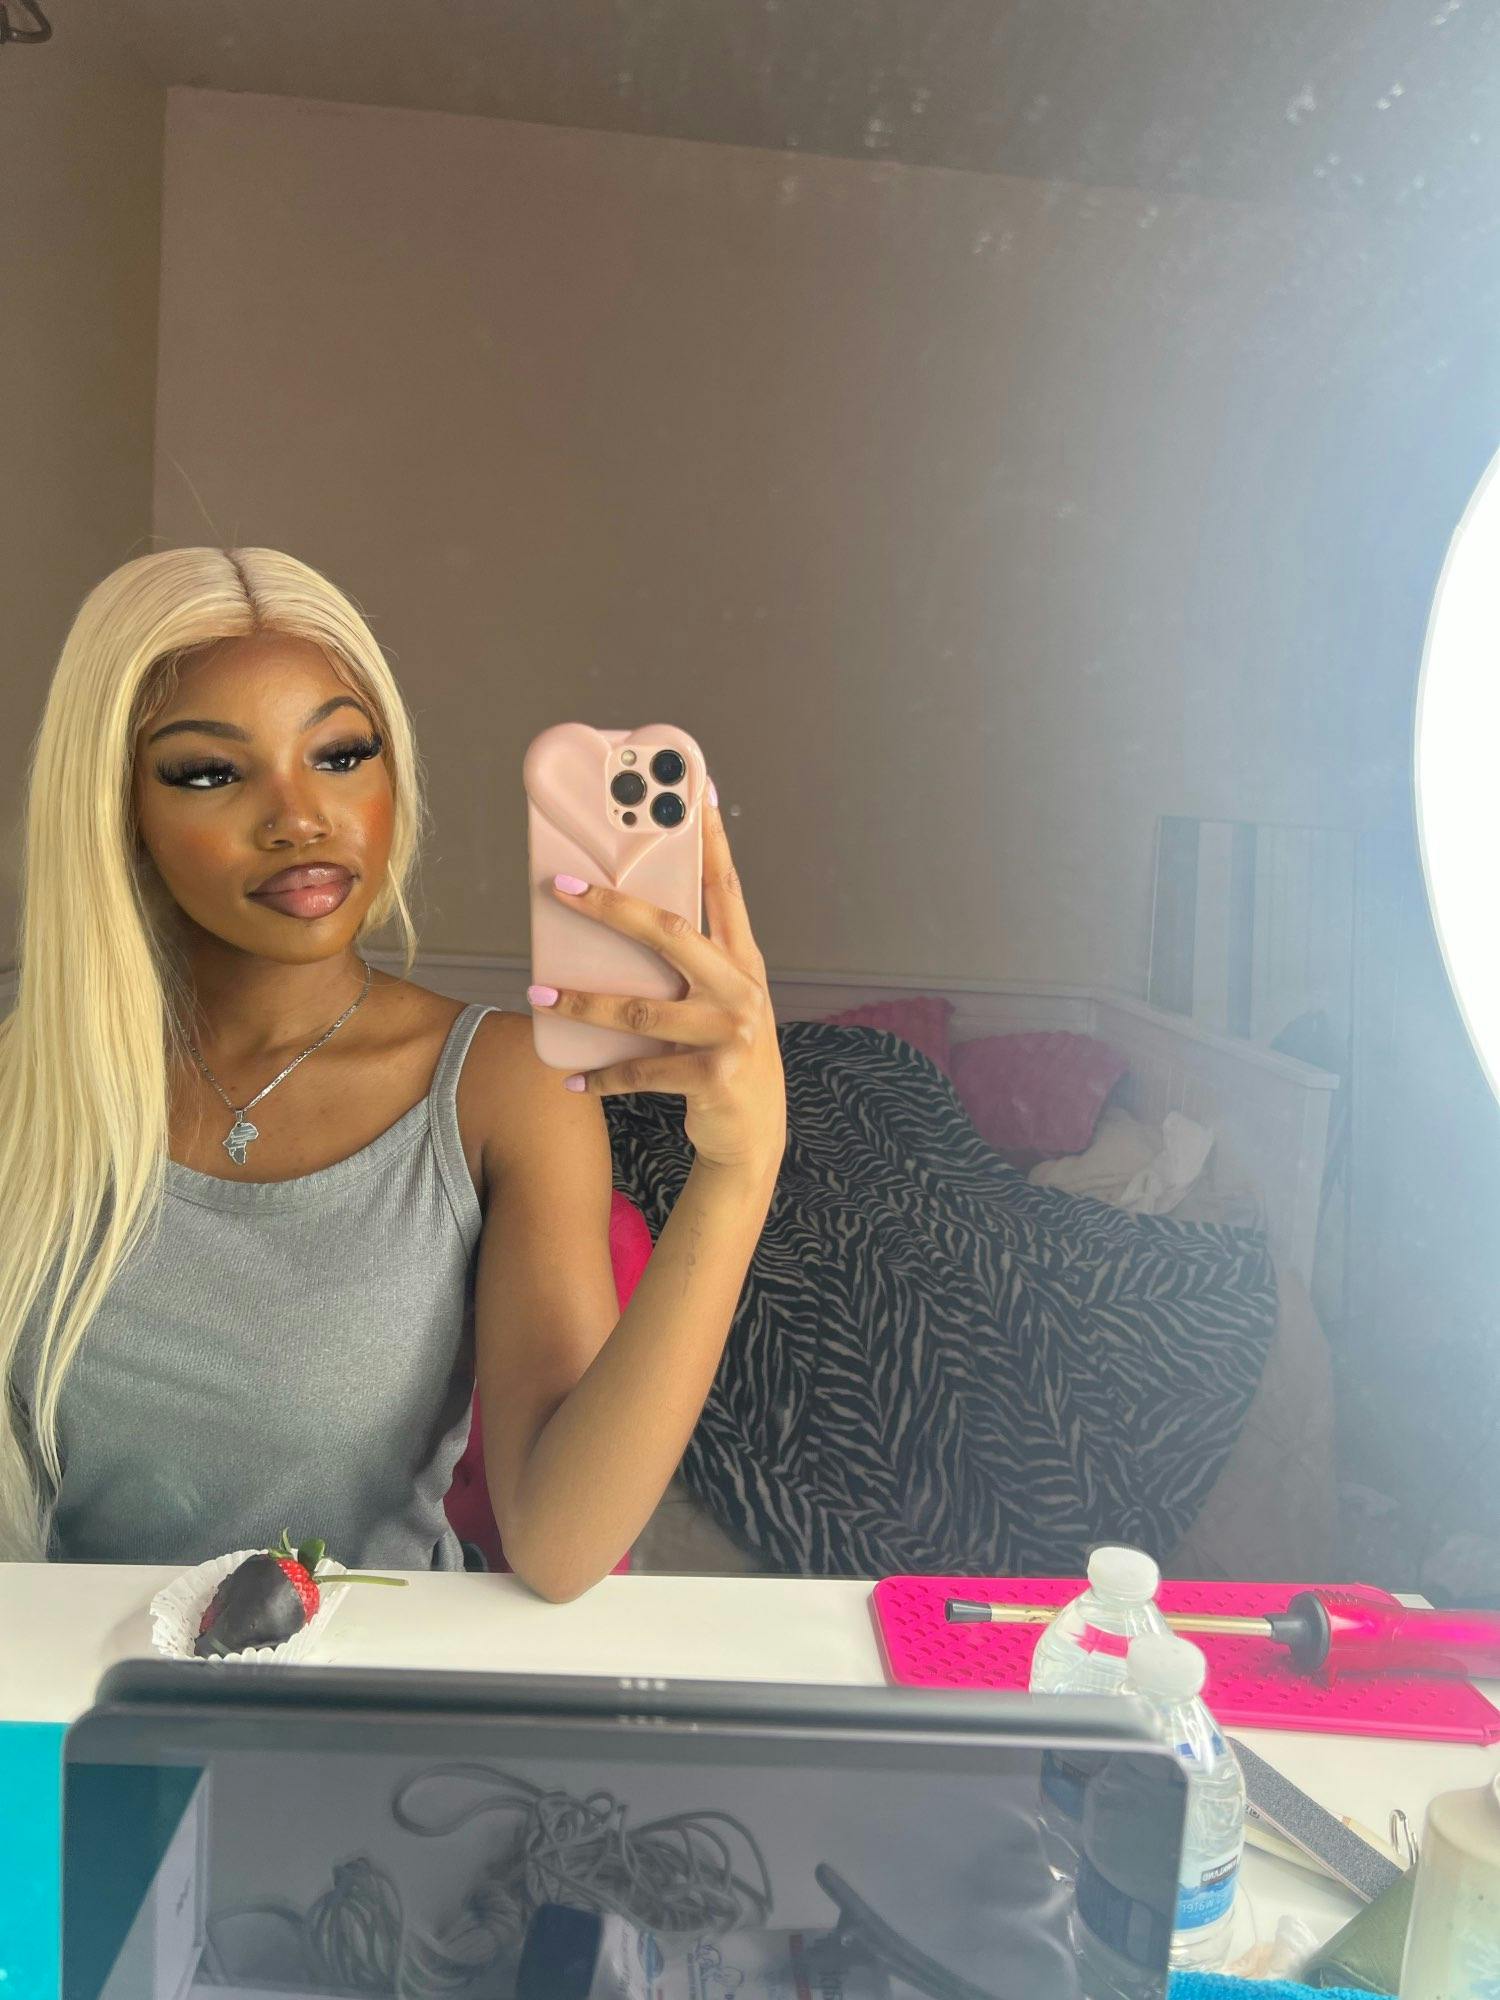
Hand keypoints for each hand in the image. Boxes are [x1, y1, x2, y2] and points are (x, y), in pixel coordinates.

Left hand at [535, 791, 786, 1177]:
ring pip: (640, 1008)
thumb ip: (691, 961)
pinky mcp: (713, 1076)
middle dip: (612, 905)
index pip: (724, 887)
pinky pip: (641, 1071)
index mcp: (743, 959)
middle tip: (560, 886)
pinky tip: (569, 1077)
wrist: (755, 1131)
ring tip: (537, 995)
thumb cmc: (726, 1051)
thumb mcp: (721, 999)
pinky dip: (601, 1076)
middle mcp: (741, 988)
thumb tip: (620, 918)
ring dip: (582, 1003)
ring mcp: (730, 1033)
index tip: (694, 792)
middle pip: (670, 932)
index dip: (710, 839)